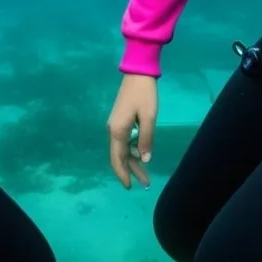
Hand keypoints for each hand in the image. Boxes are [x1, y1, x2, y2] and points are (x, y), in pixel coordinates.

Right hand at [107, 73, 157, 189]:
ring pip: (122, 149)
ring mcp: (115, 124)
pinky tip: (141, 154)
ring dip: (132, 161)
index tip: (129, 187)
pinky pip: (124, 140)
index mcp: (118, 131)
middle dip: (130, 171)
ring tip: (145, 173)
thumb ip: (146, 139)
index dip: (123, 174)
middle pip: (119, 156)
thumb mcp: (148, 117)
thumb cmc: (144, 95)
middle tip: (145, 183)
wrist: (137, 73)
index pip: (117, 159)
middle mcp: (113, 130)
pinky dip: (132, 150)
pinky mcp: (120, 119)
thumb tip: (145, 159)